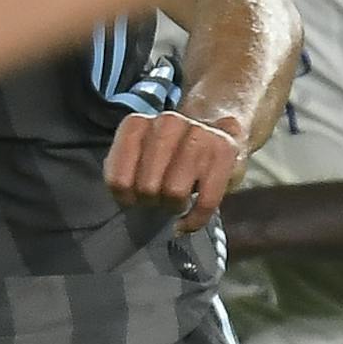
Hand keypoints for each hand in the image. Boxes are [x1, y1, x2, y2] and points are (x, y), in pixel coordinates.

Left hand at [104, 111, 246, 234]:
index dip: (126, 199)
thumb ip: (123, 172)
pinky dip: (194, 220)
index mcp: (137, 125)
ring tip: (175, 201)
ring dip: (174, 207)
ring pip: (175, 192)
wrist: (214, 132)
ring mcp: (198, 134)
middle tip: (158, 199)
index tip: (134, 200)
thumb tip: (125, 198)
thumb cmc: (168, 154)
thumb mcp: (137, 157)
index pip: (118, 180)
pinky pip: (205, 202)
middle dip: (151, 201)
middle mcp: (167, 123)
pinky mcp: (224, 150)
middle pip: (147, 187)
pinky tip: (188, 220)